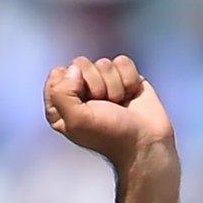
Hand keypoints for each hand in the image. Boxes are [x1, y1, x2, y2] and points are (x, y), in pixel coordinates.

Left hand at [44, 55, 180, 202]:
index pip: (57, 74)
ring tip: (118, 105)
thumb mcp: (76, 121)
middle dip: (96, 85)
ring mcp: (103, 82)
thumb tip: (74, 69)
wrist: (145, 141)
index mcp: (61, 104)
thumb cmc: (109, 135)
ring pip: (103, 63)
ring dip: (114, 86)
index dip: (71, 86)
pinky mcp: (123, 77)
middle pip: (80, 64)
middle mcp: (80, 91)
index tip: (83, 104)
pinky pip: (122, 62)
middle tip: (103, 106)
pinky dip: (129, 79)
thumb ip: (61, 93)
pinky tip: (130, 95)